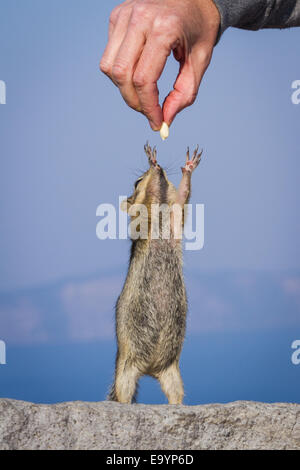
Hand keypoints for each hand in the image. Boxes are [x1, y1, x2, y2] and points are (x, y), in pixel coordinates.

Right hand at [100, 0, 219, 129]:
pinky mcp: (117, 15)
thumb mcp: (200, 62)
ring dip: (124, 89)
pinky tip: (137, 72)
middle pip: (122, 75)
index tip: (157, 123)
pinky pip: (110, 55)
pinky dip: (120, 72)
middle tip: (149, 112)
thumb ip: (184, 93)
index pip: (144, 79)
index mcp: (165, 28)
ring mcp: (125, 14)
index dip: (148, 107)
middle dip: (134, 102)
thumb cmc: (199, 28)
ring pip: (109, 67)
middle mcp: (140, 18)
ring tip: (143, 93)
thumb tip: (165, 120)